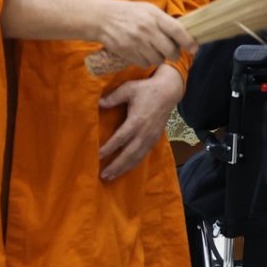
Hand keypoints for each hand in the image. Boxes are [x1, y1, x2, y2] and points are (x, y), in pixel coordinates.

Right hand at [93, 0, 194, 68]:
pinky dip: (146, 61)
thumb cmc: (128, 12)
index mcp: (155, 16)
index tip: (194, 48)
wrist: (102, 18)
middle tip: (172, 52)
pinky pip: (145, 64)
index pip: (177, 30)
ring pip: (158, 60)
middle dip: (174, 54)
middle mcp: (147, 29)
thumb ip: (164, 20)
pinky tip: (142, 53)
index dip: (189, 41)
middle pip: (171, 51)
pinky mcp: (128, 52)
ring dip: (159, 58)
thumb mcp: (147, 9)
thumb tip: (183, 33)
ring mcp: (137, 42)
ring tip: (153, 50)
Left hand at [98, 65, 183, 181]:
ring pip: (136, 158)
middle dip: (116, 165)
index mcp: (136, 121)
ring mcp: (150, 138)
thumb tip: (98, 103)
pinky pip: (143, 155)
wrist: (168, 92)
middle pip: (129, 153)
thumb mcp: (129, 89)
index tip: (97, 155)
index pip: (120, 138)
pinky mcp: (154, 140)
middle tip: (102, 175)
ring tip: (110, 177)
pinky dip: (133, 164)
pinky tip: (125, 169)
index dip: (109, 148)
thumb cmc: (147, 89)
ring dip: (123, 168)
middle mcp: (144, 133)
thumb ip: (113, 97)